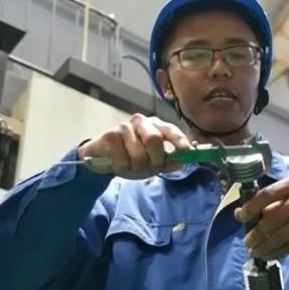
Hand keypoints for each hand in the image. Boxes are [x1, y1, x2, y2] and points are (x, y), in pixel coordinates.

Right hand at [76, 114, 191, 178]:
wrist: (101, 158)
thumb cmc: (131, 157)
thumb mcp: (152, 162)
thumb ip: (169, 161)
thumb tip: (184, 161)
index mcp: (155, 125)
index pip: (170, 129)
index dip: (179, 140)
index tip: (187, 152)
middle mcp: (141, 121)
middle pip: (154, 140)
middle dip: (155, 159)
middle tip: (151, 167)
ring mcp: (124, 127)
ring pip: (139, 154)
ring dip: (136, 167)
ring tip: (130, 165)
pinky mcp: (110, 135)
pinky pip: (124, 159)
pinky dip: (123, 167)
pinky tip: (117, 162)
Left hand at [234, 175, 288, 259]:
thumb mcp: (288, 199)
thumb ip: (265, 204)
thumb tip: (238, 213)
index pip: (267, 194)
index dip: (251, 207)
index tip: (241, 218)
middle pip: (273, 216)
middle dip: (256, 232)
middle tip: (246, 242)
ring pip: (281, 233)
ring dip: (264, 246)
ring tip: (254, 252)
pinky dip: (277, 252)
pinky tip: (268, 255)